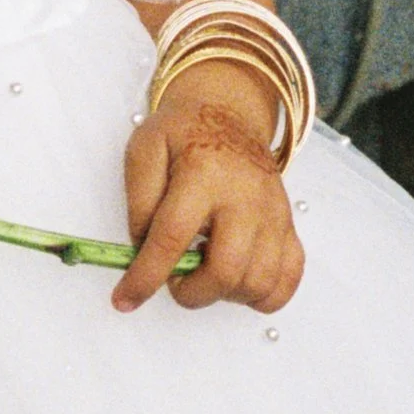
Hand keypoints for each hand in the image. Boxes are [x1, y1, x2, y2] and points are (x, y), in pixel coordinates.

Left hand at [117, 79, 302, 313]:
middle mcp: (245, 197)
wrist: (230, 114)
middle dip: (192, 293)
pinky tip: (237, 281)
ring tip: (203, 273)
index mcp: (203, 174)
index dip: (145, 277)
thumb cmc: (184, 133)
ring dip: (224, 295)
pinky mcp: (288, 226)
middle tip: (174, 279)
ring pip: (259, 283)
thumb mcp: (145, 148)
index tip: (125, 299)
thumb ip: (138, 199)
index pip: (172, 238)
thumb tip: (142, 249)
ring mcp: (272, 214)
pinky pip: (289, 278)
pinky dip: (263, 294)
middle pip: (227, 270)